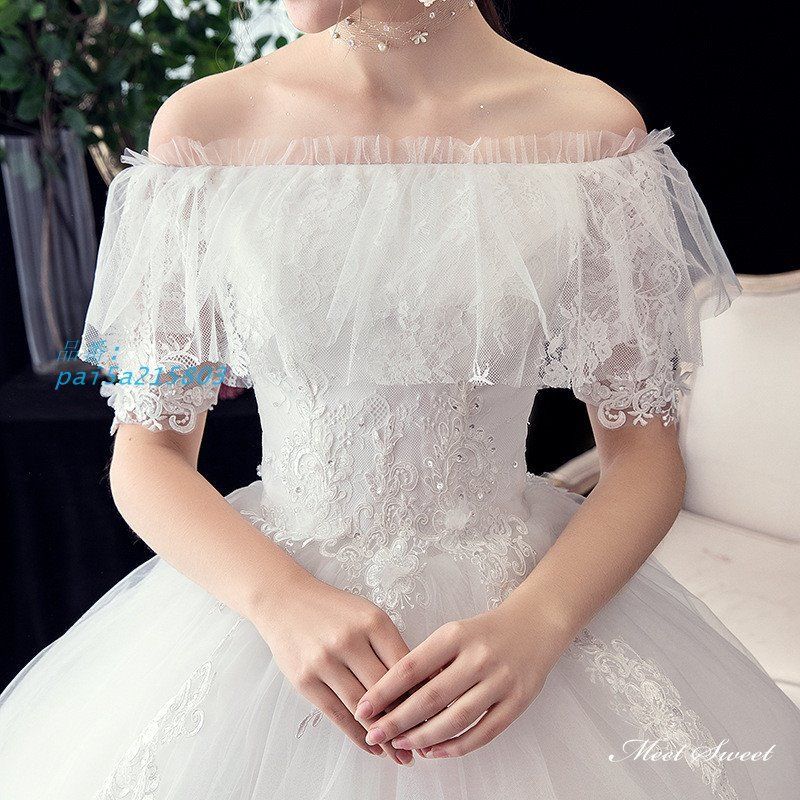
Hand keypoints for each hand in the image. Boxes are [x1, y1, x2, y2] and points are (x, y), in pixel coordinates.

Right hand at [254, 574, 413, 763]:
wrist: (285, 601)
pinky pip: (337, 714)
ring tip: (401, 755)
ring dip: (384, 736)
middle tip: (425, 742)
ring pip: (363, 708)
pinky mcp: (305, 680)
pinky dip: (358, 735)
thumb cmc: (334, 611)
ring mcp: (325, 661)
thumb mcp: (368, 615)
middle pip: (386, 690)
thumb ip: (391, 646)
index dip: (423, 694)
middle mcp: (349, 640)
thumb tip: (424, 684)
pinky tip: (373, 747)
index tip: (438, 716)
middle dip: (407, 721)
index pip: (406, 666)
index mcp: (373, 621)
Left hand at [354, 603, 572, 758]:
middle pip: (431, 697)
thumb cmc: (486, 631)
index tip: (363, 707)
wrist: (535, 625)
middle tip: (374, 734)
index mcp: (456, 635)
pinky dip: (456, 746)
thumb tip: (392, 696)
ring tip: (402, 744)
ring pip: (455, 719)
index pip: (412, 666)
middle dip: (398, 720)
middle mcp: (478, 657)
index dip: (384, 690)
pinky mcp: (518, 702)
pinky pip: (483, 732)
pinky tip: (436, 751)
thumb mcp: (454, 632)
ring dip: (424, 737)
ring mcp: (500, 681)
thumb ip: (428, 660)